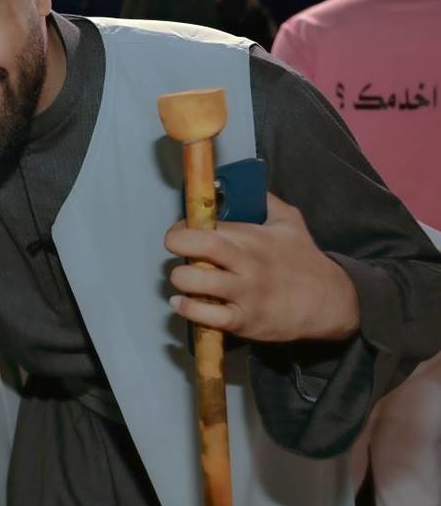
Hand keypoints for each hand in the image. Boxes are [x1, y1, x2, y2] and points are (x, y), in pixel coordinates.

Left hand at [165, 193, 359, 342]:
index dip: (186, 226)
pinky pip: (208, 315)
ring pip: (199, 282)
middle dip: (178, 244)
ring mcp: (245, 293)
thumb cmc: (305, 260)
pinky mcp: (245, 321)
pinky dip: (188, 309)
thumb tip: (242, 184)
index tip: (180, 230)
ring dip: (180, 279)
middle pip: (203, 246)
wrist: (331, 301)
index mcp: (254, 238)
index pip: (210, 225)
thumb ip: (266, 201)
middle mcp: (248, 263)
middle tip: (175, 249)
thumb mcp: (291, 222)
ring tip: (182, 278)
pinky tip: (182, 302)